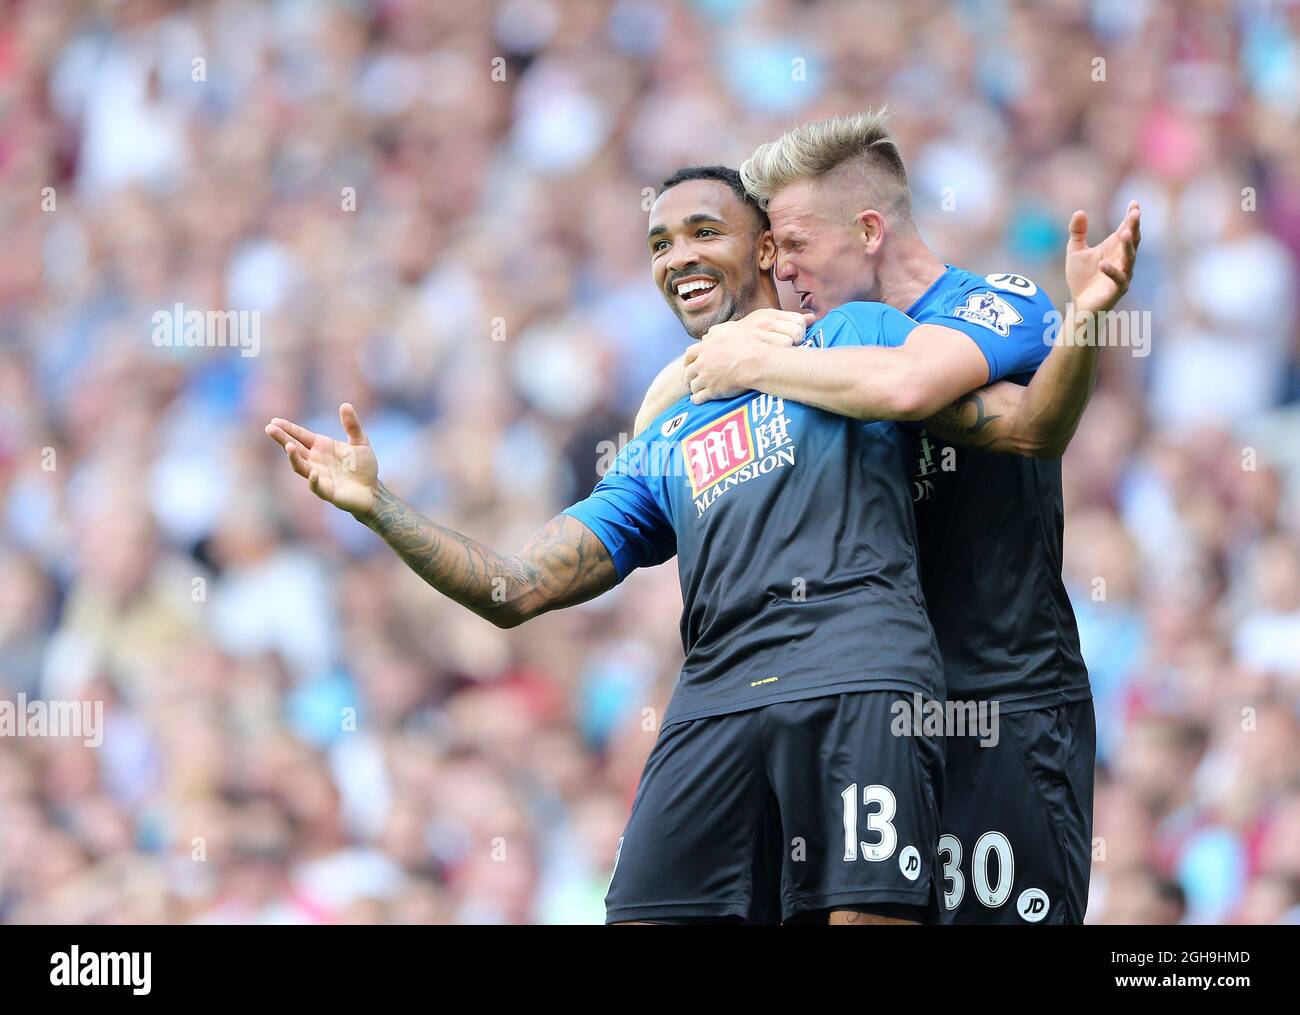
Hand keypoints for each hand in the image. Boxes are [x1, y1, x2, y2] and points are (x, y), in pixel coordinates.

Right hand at [265, 403, 378, 517]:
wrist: (372, 490)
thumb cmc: (363, 466)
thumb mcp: (360, 441)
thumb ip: (352, 425)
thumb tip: (345, 404)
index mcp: (321, 446)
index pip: (300, 435)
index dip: (288, 428)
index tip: (274, 421)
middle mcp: (315, 460)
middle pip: (295, 448)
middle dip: (282, 438)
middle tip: (269, 428)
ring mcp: (318, 476)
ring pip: (301, 466)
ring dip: (293, 457)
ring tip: (288, 446)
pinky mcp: (327, 491)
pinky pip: (316, 486)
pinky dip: (313, 480)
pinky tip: (313, 472)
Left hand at [683, 309, 812, 403]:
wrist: (756, 362)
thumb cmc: (758, 344)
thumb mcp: (757, 327)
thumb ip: (765, 324)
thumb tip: (799, 316)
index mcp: (708, 345)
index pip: (691, 352)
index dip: (690, 358)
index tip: (688, 362)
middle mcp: (704, 360)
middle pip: (688, 369)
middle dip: (688, 375)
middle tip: (689, 380)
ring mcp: (706, 376)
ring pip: (692, 384)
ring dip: (693, 388)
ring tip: (695, 392)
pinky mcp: (712, 391)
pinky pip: (699, 397)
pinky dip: (698, 400)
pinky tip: (700, 401)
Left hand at [1065, 200, 1140, 313]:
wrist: (1079, 304)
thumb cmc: (1081, 278)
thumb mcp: (1075, 251)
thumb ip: (1077, 232)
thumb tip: (1079, 211)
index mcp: (1115, 247)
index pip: (1126, 228)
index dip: (1131, 216)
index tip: (1134, 202)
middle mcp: (1122, 259)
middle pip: (1132, 240)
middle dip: (1134, 226)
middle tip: (1135, 212)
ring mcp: (1123, 274)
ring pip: (1130, 258)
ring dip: (1128, 246)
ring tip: (1124, 232)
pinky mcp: (1117, 290)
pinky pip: (1118, 279)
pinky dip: (1111, 271)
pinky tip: (1102, 263)